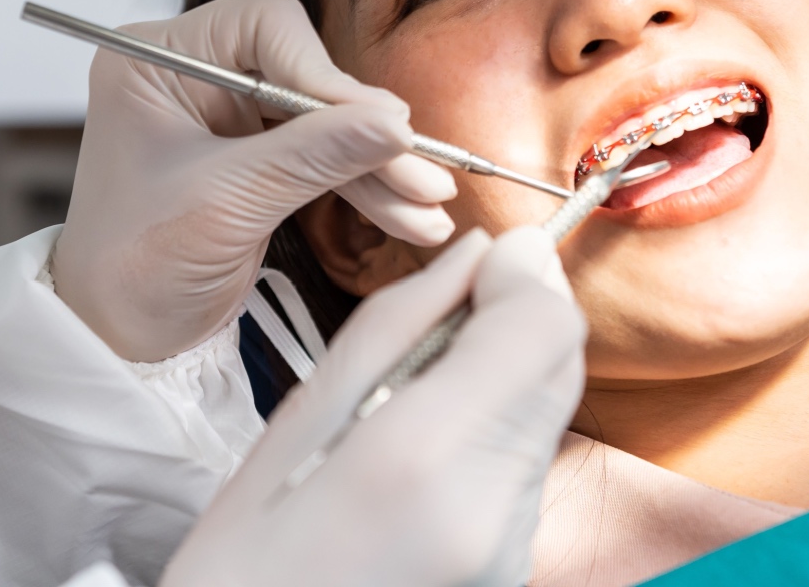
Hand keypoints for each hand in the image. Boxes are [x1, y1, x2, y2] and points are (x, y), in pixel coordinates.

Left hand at [52, 0, 455, 360]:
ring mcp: (227, 115)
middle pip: (304, 71)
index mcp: (156, 59)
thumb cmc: (133, 267)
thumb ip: (311, 156)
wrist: (117, 340)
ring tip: (429, 205)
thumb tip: (395, 123)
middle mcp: (193, 73)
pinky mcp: (255, 156)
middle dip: (363, 127)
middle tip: (423, 168)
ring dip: (377, 163)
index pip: (262, 25)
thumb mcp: (224, 204)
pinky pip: (322, 156)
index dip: (322, 70)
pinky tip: (410, 217)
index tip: (377, 122)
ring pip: (323, 118)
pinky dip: (364, 186)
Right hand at [161, 226, 584, 586]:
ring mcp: (515, 551)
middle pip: (559, 365)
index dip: (525, 274)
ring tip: (416, 393)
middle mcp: (495, 510)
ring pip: (547, 412)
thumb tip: (484, 254)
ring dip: (503, 372)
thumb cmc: (249, 548)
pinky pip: (529, 464)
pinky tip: (428, 445)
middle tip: (447, 310)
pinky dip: (494, 427)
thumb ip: (404, 318)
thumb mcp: (303, 411)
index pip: (544, 328)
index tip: (486, 259)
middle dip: (517, 314)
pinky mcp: (517, 570)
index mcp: (427, 454)